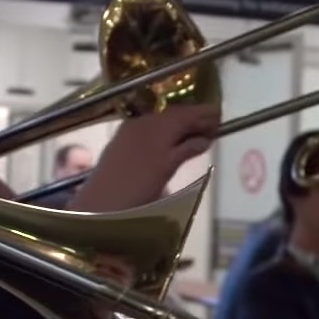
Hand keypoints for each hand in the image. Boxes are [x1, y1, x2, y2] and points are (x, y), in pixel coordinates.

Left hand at [67, 105, 219, 213]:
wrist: (98, 206)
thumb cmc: (137, 193)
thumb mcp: (166, 170)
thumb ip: (186, 151)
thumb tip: (205, 138)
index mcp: (158, 127)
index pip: (186, 112)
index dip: (204, 114)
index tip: (220, 118)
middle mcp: (143, 122)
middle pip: (173, 114)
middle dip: (192, 119)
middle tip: (211, 128)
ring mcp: (130, 129)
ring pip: (160, 121)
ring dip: (178, 126)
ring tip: (195, 137)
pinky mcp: (120, 140)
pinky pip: (148, 128)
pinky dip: (163, 132)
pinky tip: (170, 144)